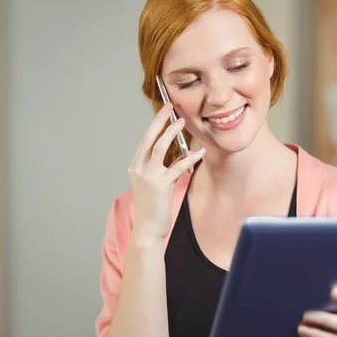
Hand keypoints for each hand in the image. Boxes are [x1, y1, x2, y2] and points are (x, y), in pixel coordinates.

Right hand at [127, 103, 204, 240]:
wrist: (148, 228)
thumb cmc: (153, 206)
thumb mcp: (154, 183)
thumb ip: (162, 168)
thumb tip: (178, 155)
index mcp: (136, 166)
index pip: (145, 140)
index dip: (155, 124)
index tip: (164, 111)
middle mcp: (139, 169)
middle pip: (149, 138)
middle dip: (160, 121)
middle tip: (170, 108)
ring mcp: (148, 176)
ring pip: (160, 148)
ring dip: (171, 133)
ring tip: (182, 123)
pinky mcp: (161, 185)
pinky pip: (177, 167)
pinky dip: (189, 158)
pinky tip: (200, 152)